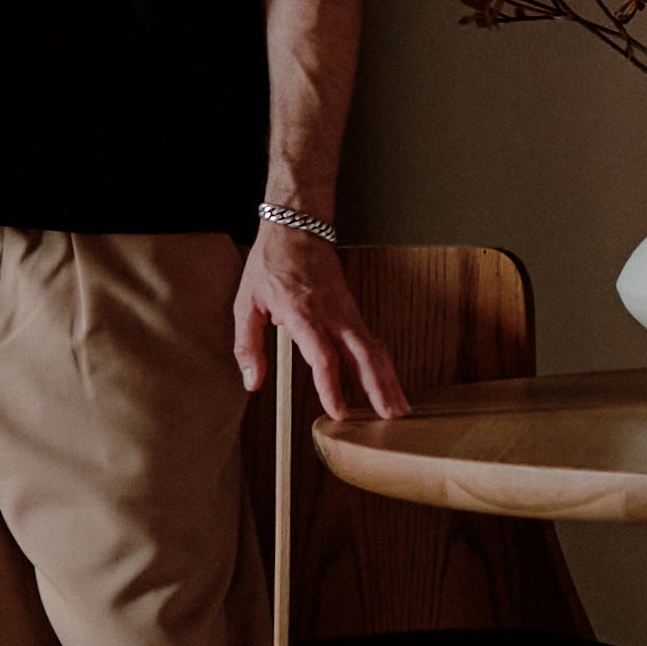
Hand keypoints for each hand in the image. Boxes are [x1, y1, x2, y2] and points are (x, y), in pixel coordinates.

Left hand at [233, 222, 404, 418]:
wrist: (297, 228)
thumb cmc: (271, 263)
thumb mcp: (246, 304)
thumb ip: (248, 346)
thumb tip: (251, 382)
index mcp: (304, 314)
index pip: (323, 357)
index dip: (332, 386)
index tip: (338, 411)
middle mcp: (332, 315)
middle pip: (364, 356)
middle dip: (379, 389)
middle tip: (390, 418)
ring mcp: (347, 312)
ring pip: (375, 350)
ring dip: (389, 380)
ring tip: (399, 408)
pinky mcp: (353, 310)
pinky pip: (372, 341)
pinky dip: (383, 365)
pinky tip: (388, 382)